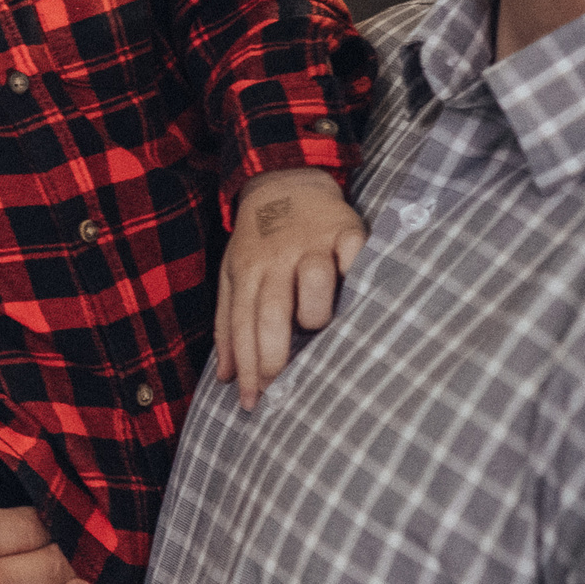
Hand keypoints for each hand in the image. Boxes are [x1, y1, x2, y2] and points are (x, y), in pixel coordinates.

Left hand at [218, 167, 365, 409]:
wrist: (283, 182)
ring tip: (317, 329)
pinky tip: (359, 290)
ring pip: (314, 281)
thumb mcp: (232, 275)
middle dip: (274, 355)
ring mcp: (313, 243)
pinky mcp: (347, 229)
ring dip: (315, 312)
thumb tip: (225, 376)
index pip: (242, 325)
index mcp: (247, 271)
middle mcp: (277, 258)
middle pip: (272, 310)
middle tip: (279, 389)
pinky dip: (358, 269)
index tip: (250, 401)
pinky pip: (355, 252)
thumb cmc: (259, 242)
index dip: (246, 365)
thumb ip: (228, 324)